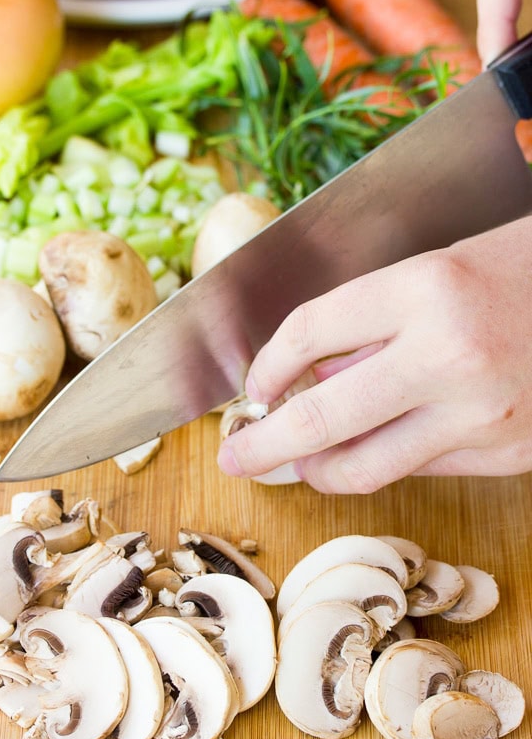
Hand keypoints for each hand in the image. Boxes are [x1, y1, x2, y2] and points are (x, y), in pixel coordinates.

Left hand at [217, 217, 531, 493]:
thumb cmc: (520, 268)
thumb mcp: (436, 270)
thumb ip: (369, 326)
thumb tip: (306, 375)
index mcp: (426, 288)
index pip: (309, 331)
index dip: (266, 364)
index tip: (254, 386)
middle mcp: (450, 354)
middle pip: (322, 416)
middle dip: (264, 444)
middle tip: (235, 456)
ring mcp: (481, 412)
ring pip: (364, 465)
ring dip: (316, 469)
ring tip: (298, 463)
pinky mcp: (507, 453)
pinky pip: (418, 468)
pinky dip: (380, 462)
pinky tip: (367, 450)